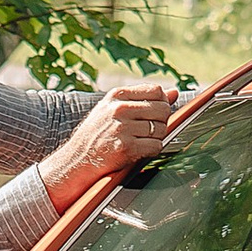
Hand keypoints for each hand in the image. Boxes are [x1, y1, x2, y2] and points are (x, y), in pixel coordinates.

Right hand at [44, 80, 177, 209]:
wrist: (76, 160)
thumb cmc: (97, 134)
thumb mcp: (113, 109)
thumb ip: (143, 99)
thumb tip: (174, 92)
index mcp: (117, 95)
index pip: (156, 90)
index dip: (161, 102)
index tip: (154, 113)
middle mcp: (119, 109)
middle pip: (162, 109)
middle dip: (161, 121)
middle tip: (148, 130)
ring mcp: (122, 128)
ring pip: (160, 129)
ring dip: (155, 138)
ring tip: (139, 141)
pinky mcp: (125, 148)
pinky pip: (156, 146)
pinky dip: (152, 150)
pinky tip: (139, 151)